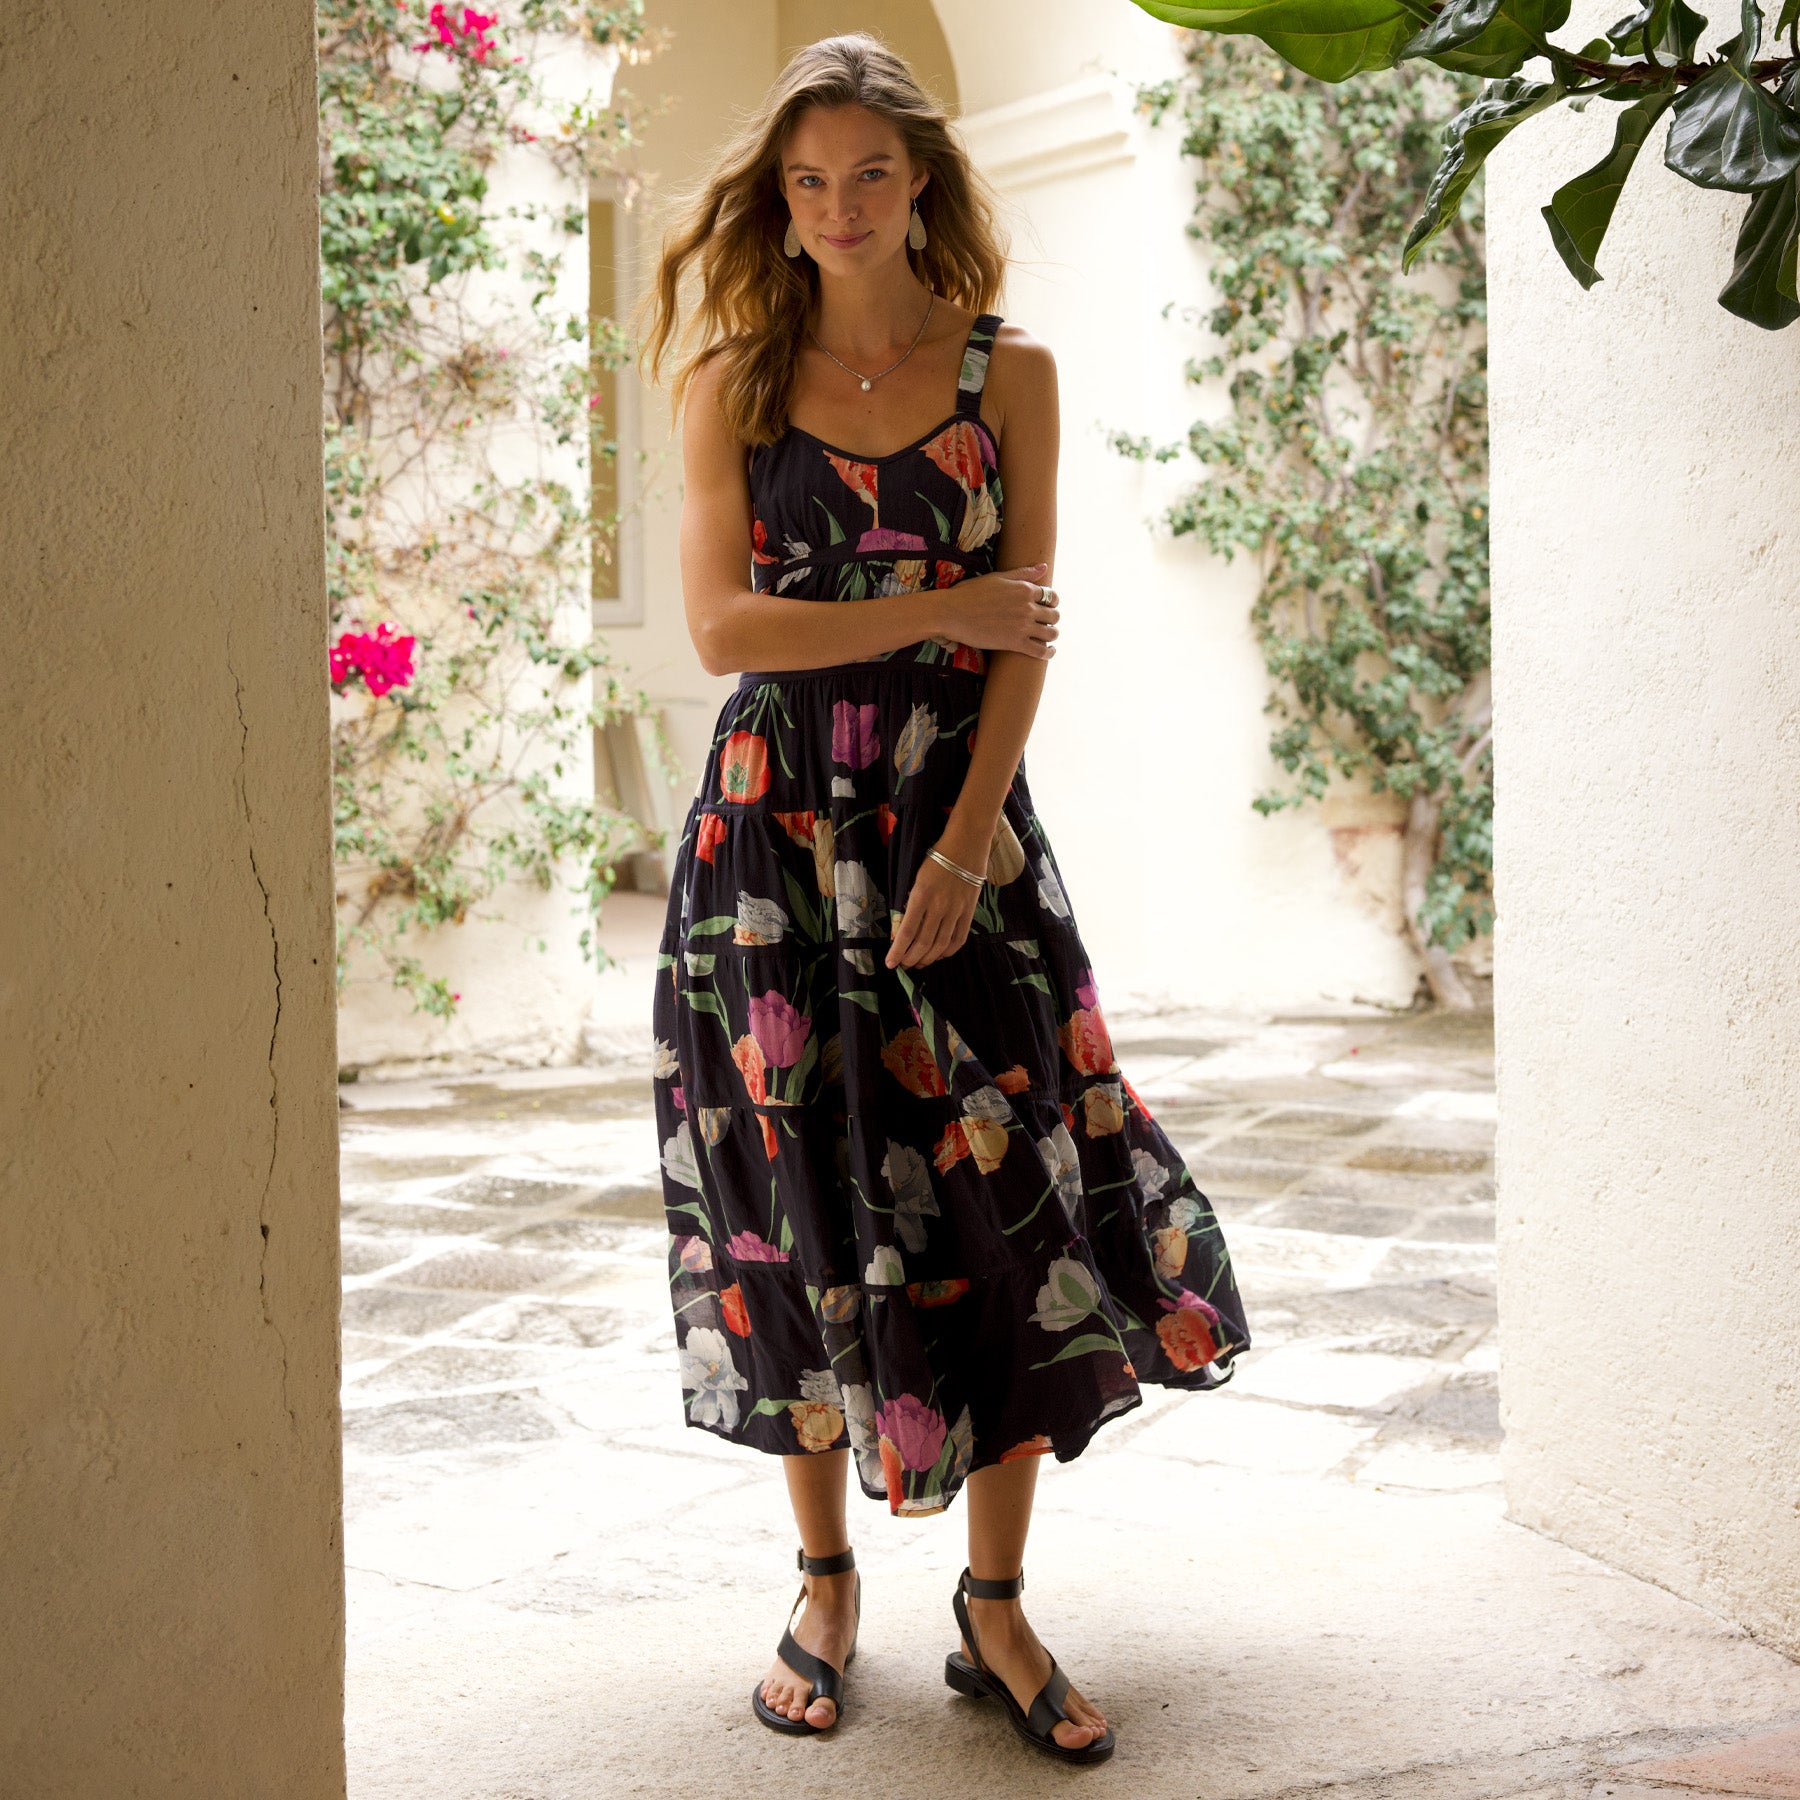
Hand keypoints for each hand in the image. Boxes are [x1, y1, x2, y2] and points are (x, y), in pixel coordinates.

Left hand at [886, 846, 982, 967]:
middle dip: (910, 958)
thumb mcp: (917, 879)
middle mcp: (938, 906)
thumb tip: (903, 930)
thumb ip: (912, 904)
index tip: (890, 963)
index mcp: (921, 896)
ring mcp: (956, 910)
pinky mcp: (969, 911)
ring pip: (940, 945)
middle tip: (903, 965)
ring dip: (927, 958)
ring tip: (918, 963)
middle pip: (923, 943)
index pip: (907, 932)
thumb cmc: (937, 859)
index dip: (898, 951)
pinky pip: (959, 938)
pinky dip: (948, 951)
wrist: (966, 845)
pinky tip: (939, 955)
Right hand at [939, 561, 1058, 659]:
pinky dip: (1049, 653)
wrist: (951, 613)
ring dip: (1052, 635)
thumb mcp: (998, 577)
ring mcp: (1022, 626)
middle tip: (1045, 622)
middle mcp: (1027, 607)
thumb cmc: (970, 593)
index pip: (1051, 595)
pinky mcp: (1015, 643)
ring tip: (1048, 636)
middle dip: (1052, 618)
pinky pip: (1041, 651)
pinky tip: (1049, 652)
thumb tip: (1044, 567)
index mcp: (1024, 589)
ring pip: (1052, 633)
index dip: (1051, 601)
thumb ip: (1023, 573)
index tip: (1046, 606)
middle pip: (1054, 615)